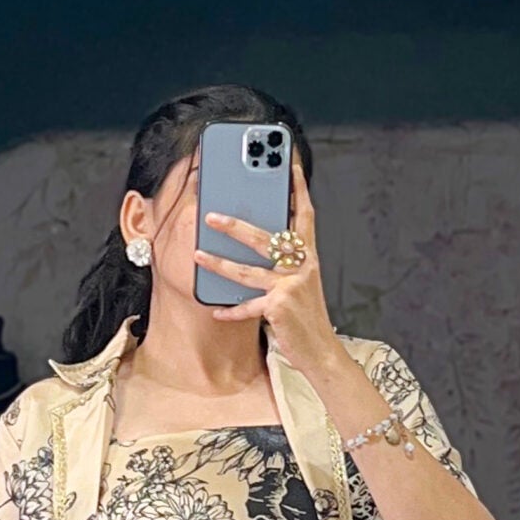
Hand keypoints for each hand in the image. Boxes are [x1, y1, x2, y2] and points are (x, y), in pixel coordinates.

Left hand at [193, 160, 339, 379]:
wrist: (321, 352)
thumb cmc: (306, 317)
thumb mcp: (301, 284)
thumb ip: (284, 264)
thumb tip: (258, 245)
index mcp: (308, 257)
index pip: (305, 216)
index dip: (299, 190)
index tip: (293, 167)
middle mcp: (301, 267)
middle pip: (265, 238)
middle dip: (236, 226)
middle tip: (211, 215)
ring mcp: (290, 286)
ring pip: (248, 271)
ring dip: (220, 264)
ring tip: (198, 255)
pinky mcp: (279, 307)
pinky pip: (248, 306)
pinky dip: (231, 310)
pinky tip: (215, 309)